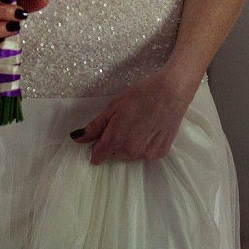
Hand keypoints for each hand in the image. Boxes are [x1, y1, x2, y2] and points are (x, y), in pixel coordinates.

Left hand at [70, 70, 198, 164]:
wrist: (171, 92)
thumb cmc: (141, 95)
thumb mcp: (113, 107)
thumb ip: (94, 126)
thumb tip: (77, 138)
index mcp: (115, 141)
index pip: (97, 156)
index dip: (96, 147)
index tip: (100, 137)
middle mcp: (130, 152)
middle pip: (113, 154)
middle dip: (113, 142)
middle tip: (123, 122)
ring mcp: (146, 154)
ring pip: (129, 155)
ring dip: (128, 145)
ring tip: (137, 124)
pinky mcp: (159, 153)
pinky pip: (144, 154)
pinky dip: (143, 145)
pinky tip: (148, 129)